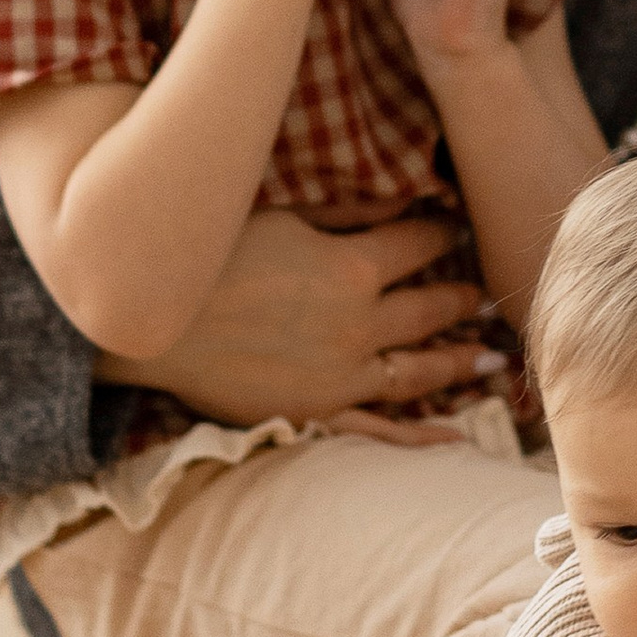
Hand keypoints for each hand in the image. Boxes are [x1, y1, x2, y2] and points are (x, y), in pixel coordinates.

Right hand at [93, 206, 506, 422]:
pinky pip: (381, 428)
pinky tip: (455, 434)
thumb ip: (348, 210)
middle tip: (481, 295)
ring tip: (489, 357)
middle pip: (430, 309)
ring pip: (419, 371)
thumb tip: (405, 201)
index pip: (419, 244)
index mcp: (352, 268)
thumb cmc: (208, 255)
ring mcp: (341, 376)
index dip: (441, 231)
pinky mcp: (317, 413)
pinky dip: (421, 436)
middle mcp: (359, 326)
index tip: (453, 225)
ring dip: (459, 362)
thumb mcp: (282, 214)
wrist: (146, 322)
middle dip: (460, 298)